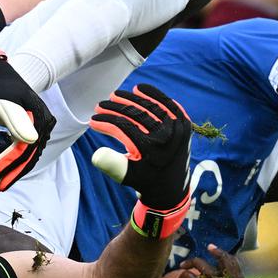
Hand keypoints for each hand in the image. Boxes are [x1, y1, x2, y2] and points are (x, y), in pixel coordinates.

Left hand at [0, 62, 54, 190]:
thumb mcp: (4, 105)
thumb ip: (17, 122)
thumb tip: (32, 142)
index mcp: (41, 119)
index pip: (27, 150)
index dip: (11, 166)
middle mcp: (44, 123)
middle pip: (30, 154)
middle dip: (13, 172)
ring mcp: (38, 125)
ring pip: (28, 153)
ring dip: (15, 169)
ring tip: (1, 181)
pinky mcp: (29, 126)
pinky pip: (25, 147)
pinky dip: (15, 159)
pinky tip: (7, 167)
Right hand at [90, 84, 191, 210]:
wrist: (172, 188)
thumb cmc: (144, 180)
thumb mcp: (126, 176)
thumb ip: (112, 165)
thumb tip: (95, 155)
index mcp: (153, 149)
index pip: (124, 127)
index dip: (106, 121)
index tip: (93, 119)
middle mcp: (168, 136)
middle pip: (137, 114)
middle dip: (115, 107)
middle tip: (100, 105)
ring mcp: (179, 128)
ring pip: (151, 106)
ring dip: (132, 99)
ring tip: (114, 96)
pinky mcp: (184, 123)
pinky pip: (168, 104)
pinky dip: (154, 94)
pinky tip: (139, 89)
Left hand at [154, 245, 244, 277]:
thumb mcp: (196, 271)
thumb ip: (208, 267)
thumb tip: (220, 253)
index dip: (233, 262)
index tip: (216, 249)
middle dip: (224, 259)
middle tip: (210, 249)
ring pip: (213, 276)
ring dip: (200, 263)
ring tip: (186, 263)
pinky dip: (189, 272)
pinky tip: (182, 270)